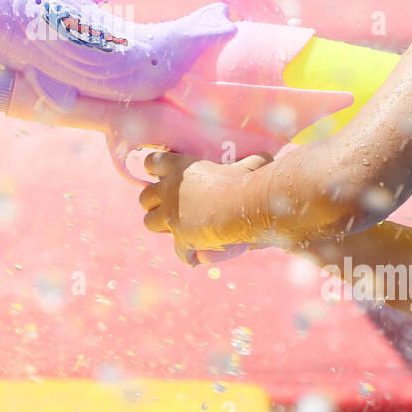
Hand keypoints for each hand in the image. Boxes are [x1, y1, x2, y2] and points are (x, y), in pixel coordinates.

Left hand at [138, 150, 272, 264]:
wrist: (242, 208)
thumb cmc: (247, 181)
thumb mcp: (251, 164)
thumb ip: (252, 161)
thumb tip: (267, 156)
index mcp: (181, 168)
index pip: (153, 162)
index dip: (154, 167)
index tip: (159, 172)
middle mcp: (169, 192)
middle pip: (145, 197)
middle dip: (153, 202)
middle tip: (166, 204)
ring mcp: (171, 217)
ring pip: (149, 223)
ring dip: (161, 226)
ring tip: (175, 228)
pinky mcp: (180, 239)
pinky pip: (177, 251)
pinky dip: (186, 254)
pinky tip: (196, 255)